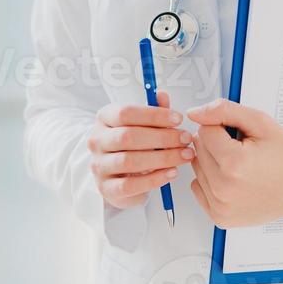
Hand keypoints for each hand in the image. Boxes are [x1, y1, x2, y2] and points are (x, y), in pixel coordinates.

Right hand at [88, 92, 195, 209]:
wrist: (117, 176)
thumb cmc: (132, 145)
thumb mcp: (142, 125)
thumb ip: (153, 111)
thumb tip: (162, 95)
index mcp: (104, 119)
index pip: (125, 113)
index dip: (154, 115)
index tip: (178, 119)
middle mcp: (97, 141)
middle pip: (128, 136)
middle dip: (162, 137)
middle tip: (185, 139)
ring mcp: (99, 165)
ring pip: (130, 161)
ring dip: (162, 158)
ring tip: (184, 156)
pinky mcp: (106, 188)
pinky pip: (131, 185)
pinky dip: (155, 179)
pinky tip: (172, 173)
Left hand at [185, 100, 282, 226]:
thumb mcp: (259, 121)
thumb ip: (223, 110)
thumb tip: (194, 113)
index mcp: (233, 163)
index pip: (204, 131)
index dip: (222, 128)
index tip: (241, 136)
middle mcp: (224, 188)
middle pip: (198, 150)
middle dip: (217, 144)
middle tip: (243, 151)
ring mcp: (221, 206)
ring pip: (197, 168)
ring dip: (213, 162)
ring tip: (240, 166)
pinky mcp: (220, 217)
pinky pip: (199, 188)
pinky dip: (211, 181)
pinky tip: (233, 180)